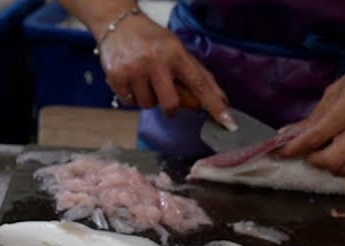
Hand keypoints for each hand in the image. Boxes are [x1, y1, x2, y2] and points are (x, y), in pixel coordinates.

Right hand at [97, 14, 232, 127]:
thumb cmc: (152, 39)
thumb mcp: (177, 50)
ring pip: (148, 105)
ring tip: (144, 78)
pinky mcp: (117, 76)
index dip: (214, 105)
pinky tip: (131, 79)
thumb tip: (220, 100)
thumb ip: (198, 75)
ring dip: (148, 98)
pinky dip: (132, 95)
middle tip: (165, 92)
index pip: (200, 84)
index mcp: (176, 54)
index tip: (228, 122)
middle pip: (171, 105)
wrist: (118, 23)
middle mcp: (156, 61)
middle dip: (170, 107)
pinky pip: (130, 102)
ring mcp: (134, 69)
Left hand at [275, 51, 344, 177]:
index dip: (294, 148)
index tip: (280, 153)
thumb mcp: (336, 90)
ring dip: (332, 168)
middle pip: (330, 161)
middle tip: (309, 153)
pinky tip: (342, 157)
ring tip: (327, 156)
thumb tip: (291, 133)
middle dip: (313, 161)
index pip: (315, 138)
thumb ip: (315, 116)